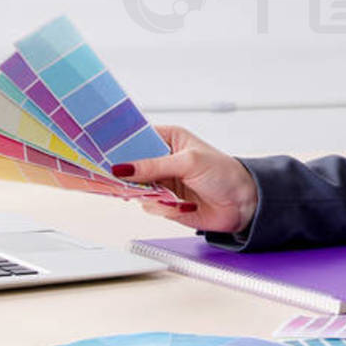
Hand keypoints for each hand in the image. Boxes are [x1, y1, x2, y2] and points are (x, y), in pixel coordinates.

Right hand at [112, 125, 258, 235]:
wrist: (244, 203)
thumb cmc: (224, 173)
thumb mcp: (189, 163)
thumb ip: (154, 166)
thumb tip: (123, 167)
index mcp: (168, 139)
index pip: (134, 138)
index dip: (118, 144)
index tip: (101, 151)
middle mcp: (161, 159)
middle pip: (129, 166)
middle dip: (128, 175)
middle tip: (122, 179)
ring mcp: (162, 182)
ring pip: (135, 189)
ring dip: (149, 194)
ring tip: (167, 195)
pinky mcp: (165, 203)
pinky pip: (149, 206)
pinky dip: (162, 207)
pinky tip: (178, 205)